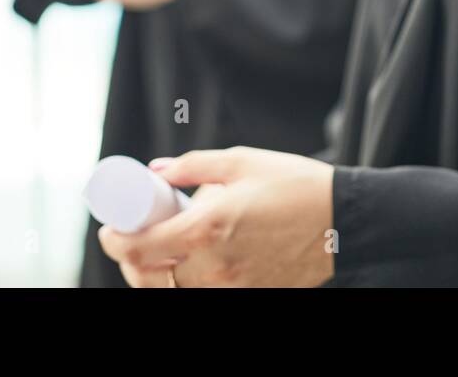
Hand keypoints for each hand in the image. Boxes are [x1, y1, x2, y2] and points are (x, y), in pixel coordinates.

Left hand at [98, 148, 335, 287]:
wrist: (344, 220)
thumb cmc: (297, 186)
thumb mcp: (242, 162)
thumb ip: (194, 167)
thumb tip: (157, 171)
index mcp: (206, 228)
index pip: (137, 249)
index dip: (114, 240)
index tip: (112, 228)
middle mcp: (213, 265)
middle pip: (148, 277)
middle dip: (131, 258)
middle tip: (134, 236)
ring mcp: (231, 286)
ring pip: (174, 289)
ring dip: (160, 270)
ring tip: (168, 244)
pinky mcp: (249, 295)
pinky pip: (206, 291)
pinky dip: (191, 279)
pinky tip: (200, 257)